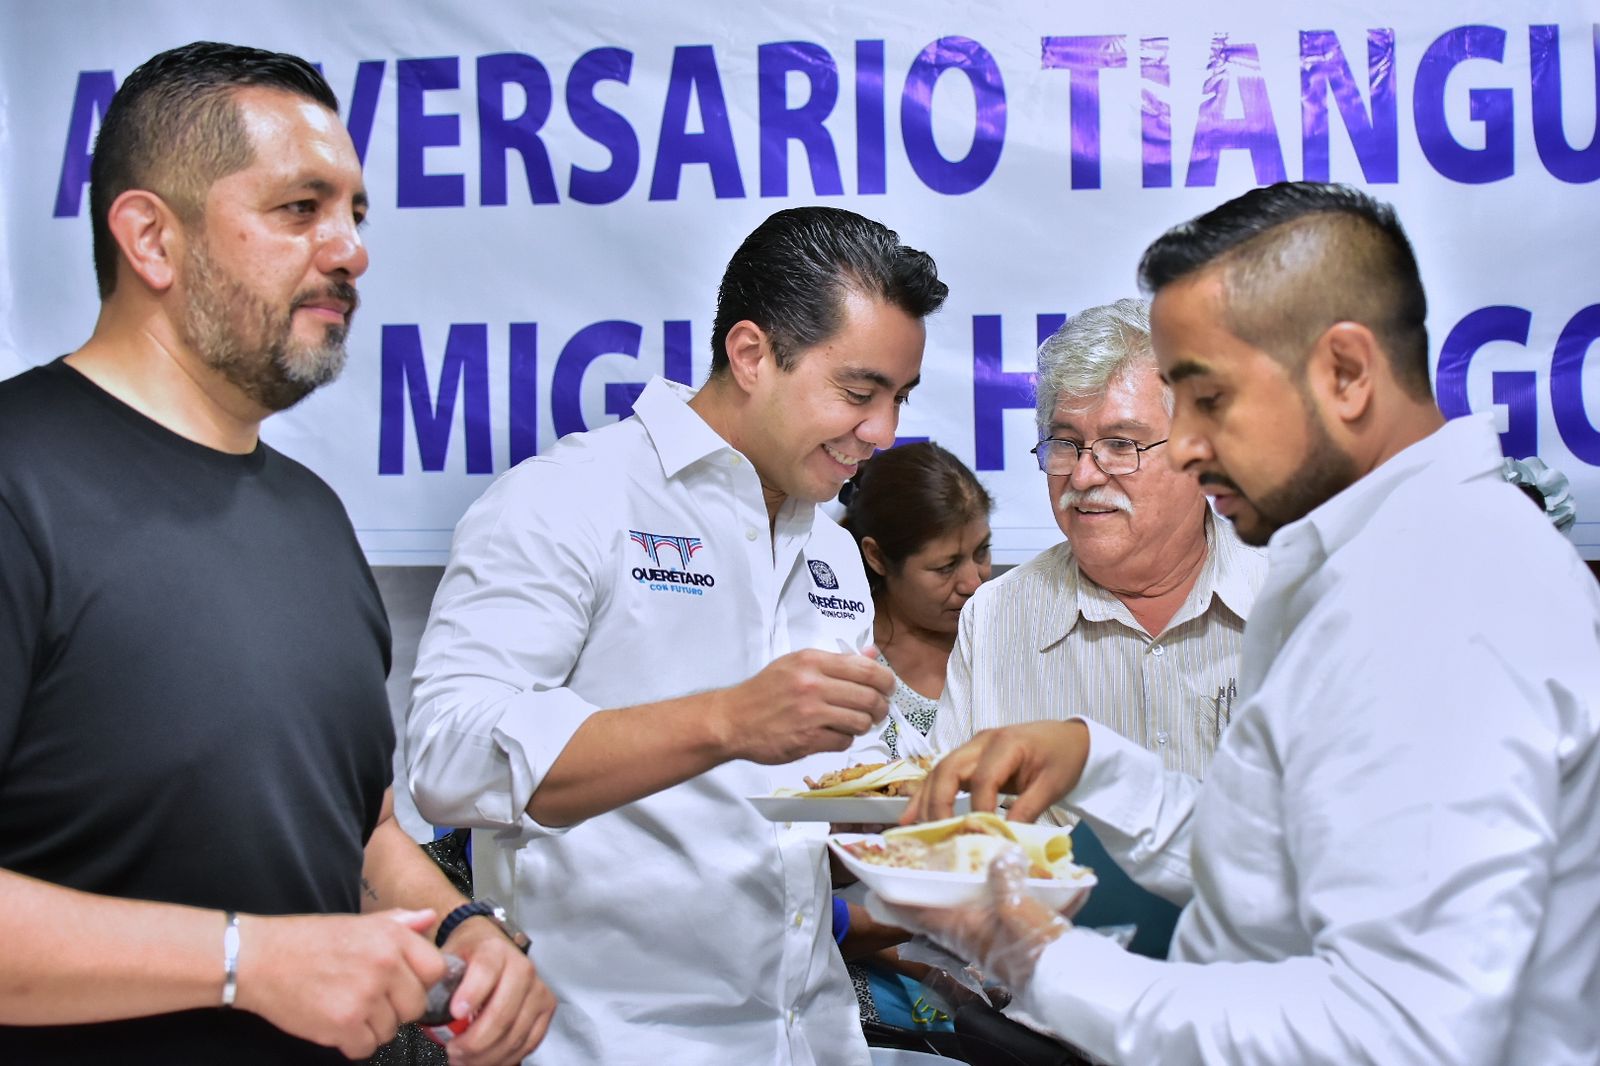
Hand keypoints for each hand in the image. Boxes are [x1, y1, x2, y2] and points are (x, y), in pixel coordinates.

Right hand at [234, 909, 445, 1058]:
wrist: (260, 960)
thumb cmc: (306, 940)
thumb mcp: (357, 922)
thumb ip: (398, 922)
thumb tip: (428, 918)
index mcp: (391, 937)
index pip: (436, 970)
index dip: (421, 980)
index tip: (405, 983)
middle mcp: (384, 966)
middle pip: (417, 1005)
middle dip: (397, 1007)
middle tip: (372, 998)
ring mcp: (365, 997)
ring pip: (392, 1029)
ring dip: (374, 1026)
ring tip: (349, 1006)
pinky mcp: (343, 1025)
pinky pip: (366, 1047)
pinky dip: (353, 1042)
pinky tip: (338, 1022)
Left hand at [437, 918, 556, 1064]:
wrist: (492, 949)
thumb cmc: (468, 957)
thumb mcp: (448, 956)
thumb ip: (437, 978)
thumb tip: (420, 1004)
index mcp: (495, 950)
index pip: (486, 970)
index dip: (472, 994)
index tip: (455, 1013)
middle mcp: (522, 967)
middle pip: (502, 1013)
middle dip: (475, 1041)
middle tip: (453, 1052)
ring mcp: (537, 989)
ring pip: (515, 1034)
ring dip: (487, 1056)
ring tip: (464, 1059)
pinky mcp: (546, 1008)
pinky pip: (529, 1042)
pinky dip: (506, 1057)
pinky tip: (487, 1059)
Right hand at [717, 649, 892, 763]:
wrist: (733, 719)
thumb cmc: (766, 691)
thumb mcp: (797, 664)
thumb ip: (836, 660)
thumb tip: (872, 654)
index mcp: (812, 661)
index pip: (866, 669)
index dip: (886, 681)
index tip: (888, 689)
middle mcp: (813, 685)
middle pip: (869, 697)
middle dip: (880, 706)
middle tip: (877, 710)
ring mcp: (810, 713)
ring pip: (861, 721)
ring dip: (864, 725)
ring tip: (855, 723)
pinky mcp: (807, 739)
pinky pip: (844, 741)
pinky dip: (844, 740)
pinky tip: (834, 734)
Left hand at [866, 849, 1083, 987]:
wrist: (1061, 979)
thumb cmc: (1032, 945)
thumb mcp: (1018, 904)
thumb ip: (1005, 876)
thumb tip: (1001, 855)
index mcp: (959, 926)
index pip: (917, 913)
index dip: (895, 902)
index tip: (876, 889)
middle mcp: (965, 934)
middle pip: (934, 911)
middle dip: (924, 892)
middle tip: (917, 868)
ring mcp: (983, 939)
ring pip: (958, 913)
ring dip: (954, 894)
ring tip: (955, 869)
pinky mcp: (1003, 940)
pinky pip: (984, 915)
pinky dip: (983, 898)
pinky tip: (997, 882)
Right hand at [903, 720, 1090, 824]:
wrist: (1071, 739)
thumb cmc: (1063, 759)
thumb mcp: (1052, 786)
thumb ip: (1028, 810)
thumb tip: (1005, 839)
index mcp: (1007, 744)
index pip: (984, 778)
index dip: (979, 809)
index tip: (980, 837)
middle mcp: (983, 742)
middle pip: (949, 769)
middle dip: (939, 804)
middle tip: (937, 835)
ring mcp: (973, 748)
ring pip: (939, 771)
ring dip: (926, 800)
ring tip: (914, 829)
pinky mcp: (969, 758)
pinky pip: (943, 774)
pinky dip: (926, 795)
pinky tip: (911, 815)